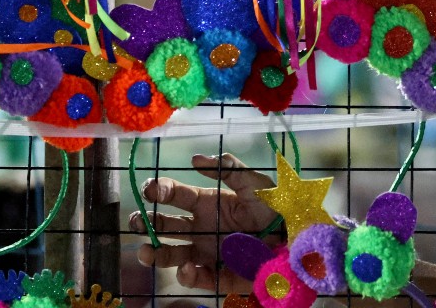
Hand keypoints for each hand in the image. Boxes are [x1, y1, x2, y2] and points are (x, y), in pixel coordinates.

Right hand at [129, 153, 279, 291]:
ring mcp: (207, 253)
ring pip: (172, 255)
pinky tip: (187, 268)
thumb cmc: (276, 206)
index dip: (159, 191)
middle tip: (138, 221)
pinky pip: (198, 277)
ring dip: (155, 253)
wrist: (297, 238)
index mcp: (207, 203)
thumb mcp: (254, 182)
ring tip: (145, 251)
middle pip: (165, 226)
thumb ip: (228, 168)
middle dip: (147, 222)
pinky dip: (188, 275)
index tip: (150, 190)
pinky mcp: (219, 275)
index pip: (175, 195)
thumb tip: (195, 158)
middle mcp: (201, 228)